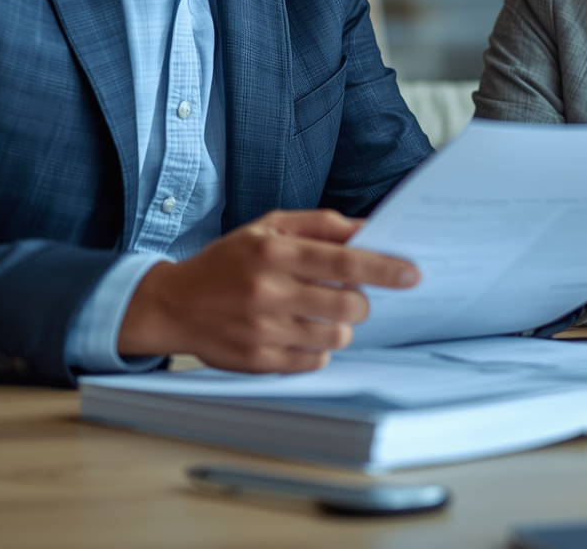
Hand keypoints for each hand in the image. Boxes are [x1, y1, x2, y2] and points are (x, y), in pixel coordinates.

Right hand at [117, 209, 419, 372]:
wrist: (174, 304)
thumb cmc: (229, 261)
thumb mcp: (269, 228)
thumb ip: (319, 224)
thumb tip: (366, 229)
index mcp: (276, 254)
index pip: (345, 261)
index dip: (384, 268)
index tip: (411, 274)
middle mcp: (270, 292)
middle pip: (348, 303)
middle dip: (360, 300)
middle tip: (349, 293)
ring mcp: (264, 330)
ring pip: (336, 335)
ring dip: (340, 324)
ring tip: (318, 312)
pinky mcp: (259, 361)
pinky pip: (314, 361)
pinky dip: (317, 348)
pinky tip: (298, 331)